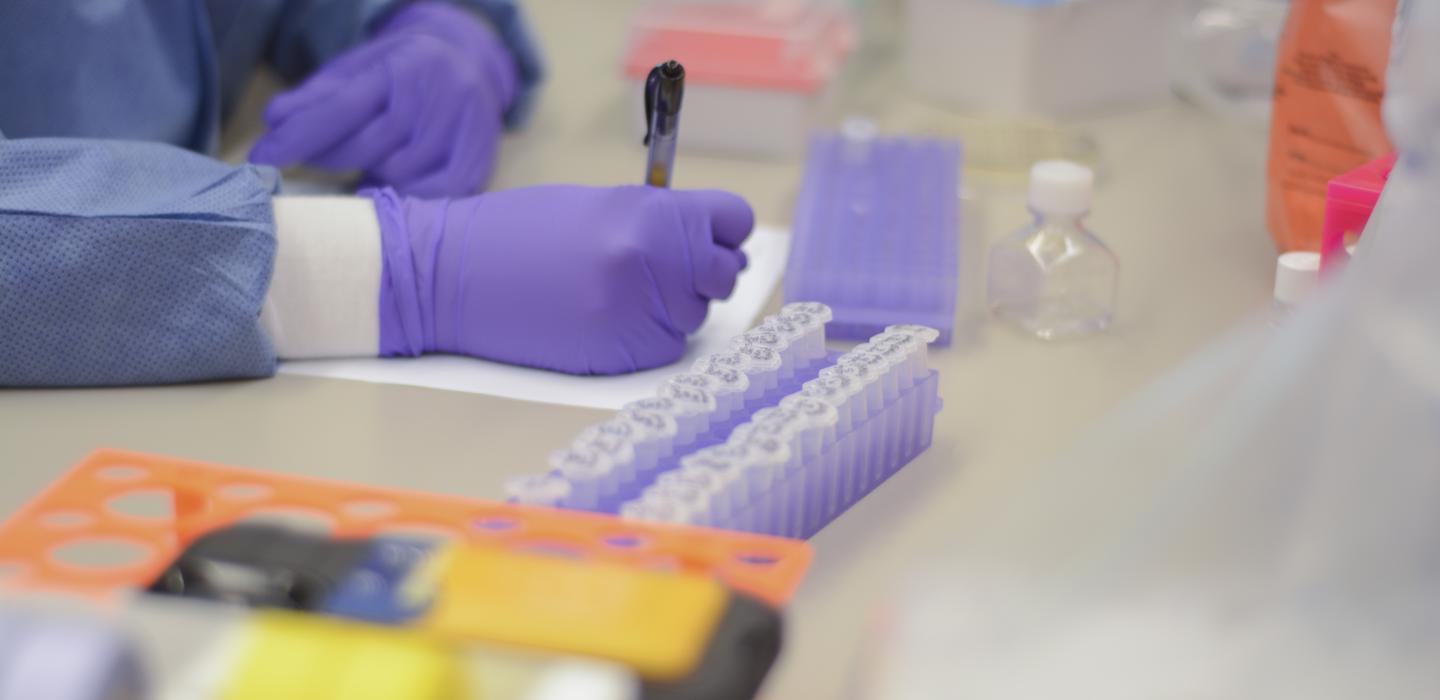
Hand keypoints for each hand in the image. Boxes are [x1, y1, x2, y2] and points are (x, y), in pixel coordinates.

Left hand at [249, 2, 515, 196]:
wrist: (470, 62)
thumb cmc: (403, 72)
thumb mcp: (359, 69)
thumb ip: (318, 95)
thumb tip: (273, 119)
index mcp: (401, 65)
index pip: (343, 107)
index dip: (300, 136)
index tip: (261, 158)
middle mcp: (437, 93)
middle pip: (368, 145)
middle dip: (331, 159)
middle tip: (311, 163)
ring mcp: (464, 127)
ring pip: (399, 173)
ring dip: (373, 177)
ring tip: (367, 167)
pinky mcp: (481, 157)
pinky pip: (435, 194)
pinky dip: (409, 196)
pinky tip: (396, 184)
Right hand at [369, 185, 754, 374]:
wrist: (453, 276)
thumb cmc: (523, 231)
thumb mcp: (601, 204)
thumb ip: (662, 219)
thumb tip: (718, 243)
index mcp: (653, 216)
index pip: (734, 221)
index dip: (720, 228)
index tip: (707, 235)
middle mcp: (656, 266)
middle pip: (722, 274)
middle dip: (700, 270)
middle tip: (659, 267)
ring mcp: (640, 316)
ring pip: (695, 316)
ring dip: (670, 307)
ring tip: (615, 290)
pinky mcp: (621, 358)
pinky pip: (666, 349)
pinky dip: (646, 337)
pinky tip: (604, 318)